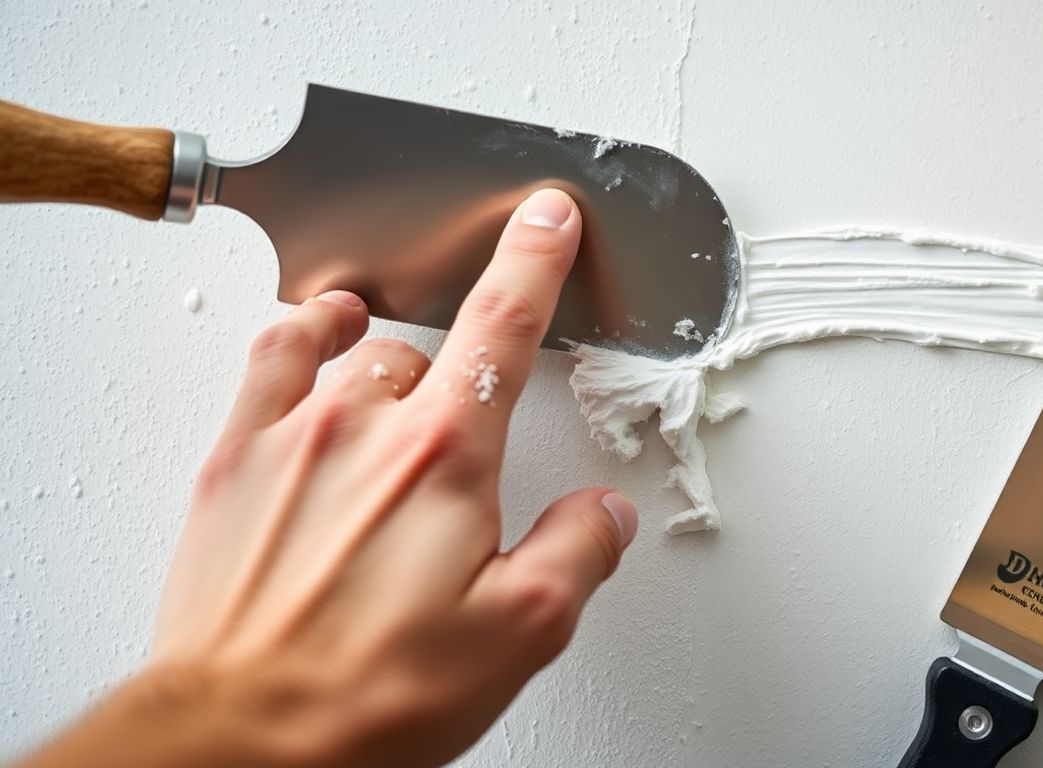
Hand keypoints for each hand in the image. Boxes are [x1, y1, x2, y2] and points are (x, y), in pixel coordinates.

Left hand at [20, 188, 637, 767]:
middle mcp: (366, 425)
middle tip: (471, 430)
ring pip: (357, 350)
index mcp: (447, 456)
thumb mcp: (519, 634)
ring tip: (406, 386)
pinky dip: (305, 328)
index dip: (534, 260)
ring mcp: (291, 434)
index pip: (503, 326)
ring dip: (391, 361)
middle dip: (462, 379)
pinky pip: (272, 354)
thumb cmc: (371, 693)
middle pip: (431, 348)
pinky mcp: (232, 459)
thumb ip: (578, 553)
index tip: (548, 217)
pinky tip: (321, 329)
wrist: (242, 736)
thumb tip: (603, 515)